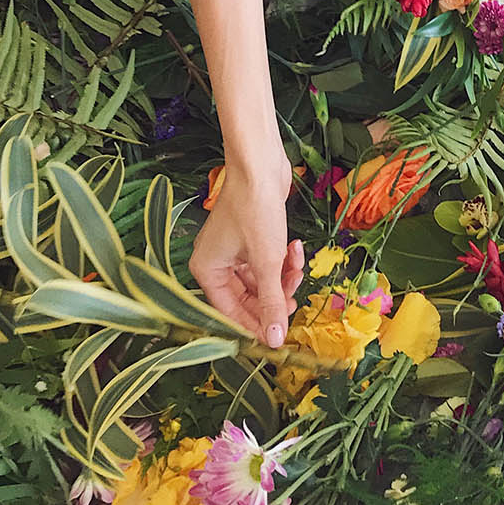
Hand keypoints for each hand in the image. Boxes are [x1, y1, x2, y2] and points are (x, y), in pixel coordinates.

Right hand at [190, 156, 303, 346]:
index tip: (278, 336)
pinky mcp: (250, 236)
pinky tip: (294, 247)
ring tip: (296, 264)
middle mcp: (215, 263)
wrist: (260, 164)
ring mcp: (233, 249)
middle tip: (295, 298)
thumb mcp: (267, 261)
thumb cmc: (255, 210)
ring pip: (260, 279)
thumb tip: (273, 340)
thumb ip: (271, 302)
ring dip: (282, 276)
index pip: (229, 313)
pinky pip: (266, 260)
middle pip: (246, 298)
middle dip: (273, 297)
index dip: (255, 326)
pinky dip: (282, 258)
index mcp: (207, 271)